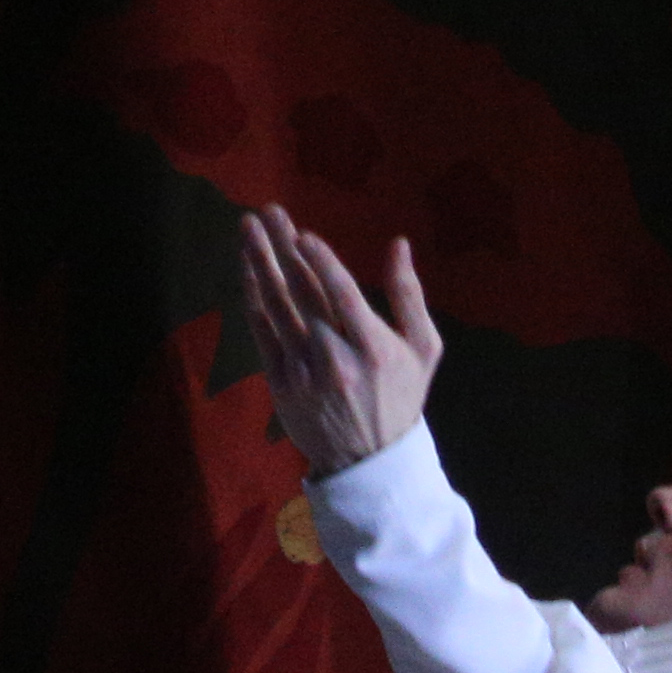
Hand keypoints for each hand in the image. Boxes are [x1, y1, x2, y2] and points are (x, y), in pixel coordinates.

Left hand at [233, 203, 440, 477]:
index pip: (341, 294)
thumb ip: (410, 296)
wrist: (368, 460)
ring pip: (276, 307)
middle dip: (282, 246)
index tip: (301, 233)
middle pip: (303, 292)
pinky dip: (253, 297)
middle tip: (267, 211)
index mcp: (374, 347)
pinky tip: (248, 270)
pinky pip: (262, 332)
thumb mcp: (424, 349)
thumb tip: (398, 244)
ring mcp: (303, 372)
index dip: (320, 260)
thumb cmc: (401, 397)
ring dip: (259, 263)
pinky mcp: (280, 383)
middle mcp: (336, 358)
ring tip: (247, 228)